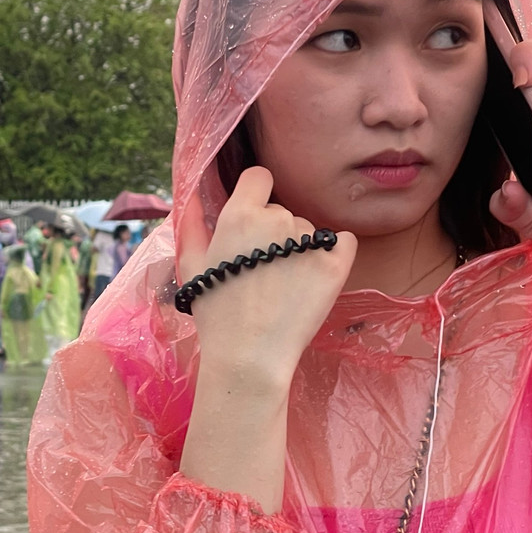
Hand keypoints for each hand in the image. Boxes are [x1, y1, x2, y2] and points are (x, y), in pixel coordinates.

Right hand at [177, 167, 356, 385]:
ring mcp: (310, 241)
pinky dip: (333, 253)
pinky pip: (342, 241)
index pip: (258, 177)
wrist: (250, 355)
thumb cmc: (215, 312)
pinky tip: (314, 277)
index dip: (253, 196)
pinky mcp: (337, 263)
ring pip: (307, 230)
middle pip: (281, 210)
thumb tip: (189, 195)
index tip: (250, 222)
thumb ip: (190, 223)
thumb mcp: (190, 265)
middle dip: (272, 232)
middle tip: (261, 270)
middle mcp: (278, 219)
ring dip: (298, 248)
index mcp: (240, 215)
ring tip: (283, 285)